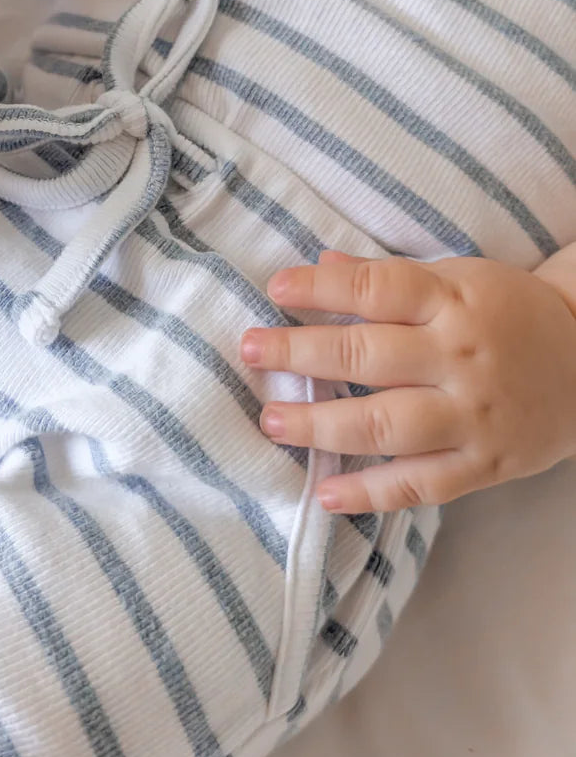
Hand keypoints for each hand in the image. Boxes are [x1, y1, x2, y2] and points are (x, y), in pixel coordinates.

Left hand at [241, 250, 575, 513]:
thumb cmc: (508, 312)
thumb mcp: (458, 278)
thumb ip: (388, 277)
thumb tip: (320, 264)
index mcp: (453, 301)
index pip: (375, 290)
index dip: (320, 289)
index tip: (275, 290)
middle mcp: (459, 358)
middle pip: (367, 357)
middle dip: (299, 355)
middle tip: (248, 352)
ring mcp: (472, 417)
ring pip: (385, 425)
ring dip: (320, 426)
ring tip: (272, 421)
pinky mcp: (485, 466)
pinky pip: (420, 485)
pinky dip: (370, 493)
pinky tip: (324, 491)